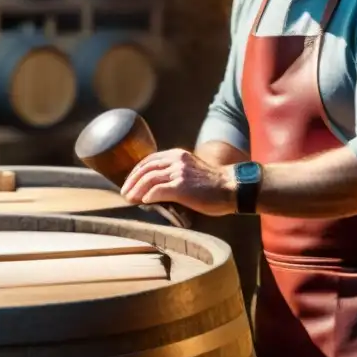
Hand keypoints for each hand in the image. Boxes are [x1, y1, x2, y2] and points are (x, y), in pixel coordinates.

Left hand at [120, 149, 236, 216]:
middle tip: (124, 193)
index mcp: (178, 155)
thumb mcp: (192, 170)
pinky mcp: (181, 187)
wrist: (232, 187)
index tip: (129, 181)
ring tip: (129, 199)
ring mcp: (179, 173)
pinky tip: (143, 202)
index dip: (136, 171)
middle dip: (132, 181)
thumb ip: (176, 173)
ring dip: (136, 190)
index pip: (150, 160)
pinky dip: (148, 196)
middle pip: (146, 168)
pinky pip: (158, 191)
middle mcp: (177, 160)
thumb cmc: (214, 184)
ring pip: (149, 179)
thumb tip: (157, 186)